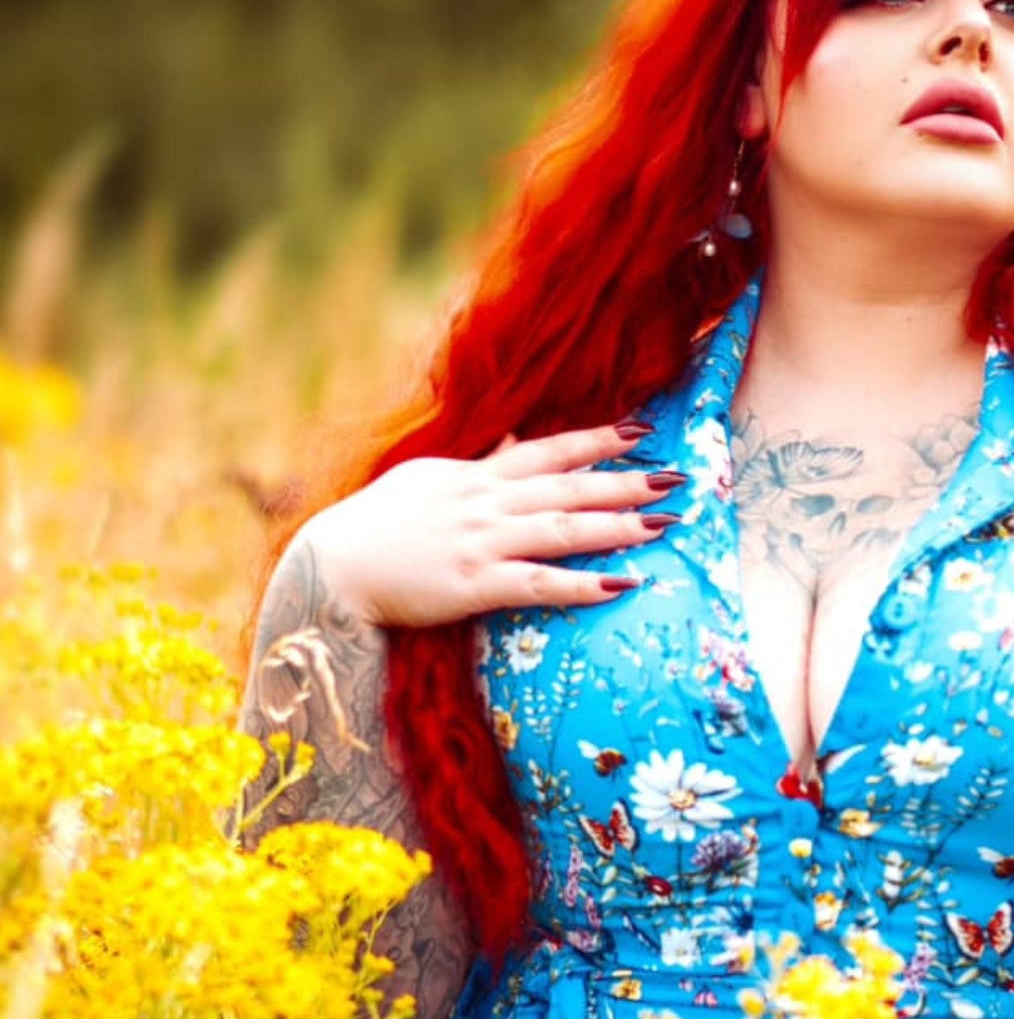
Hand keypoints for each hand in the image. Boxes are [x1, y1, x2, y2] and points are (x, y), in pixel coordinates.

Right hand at [306, 421, 683, 626]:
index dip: (596, 442)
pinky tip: (620, 584)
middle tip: (677, 479)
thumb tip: (515, 441)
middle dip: (625, 482)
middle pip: (568, 487)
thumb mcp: (430, 481)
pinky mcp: (473, 585)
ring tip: (662, 525)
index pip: (547, 451)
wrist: (332, 566)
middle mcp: (485, 503)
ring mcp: (481, 543)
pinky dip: (581, 584)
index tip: (642, 432)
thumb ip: (479, 466)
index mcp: (476, 477)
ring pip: (562, 530)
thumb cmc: (378, 526)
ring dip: (616, 527)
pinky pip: (538, 583)